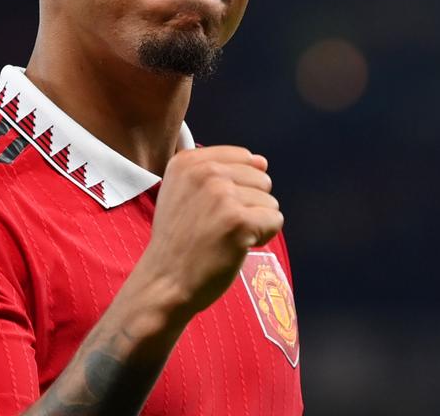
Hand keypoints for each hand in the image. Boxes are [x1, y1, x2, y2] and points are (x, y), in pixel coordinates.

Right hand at [137, 146, 282, 319]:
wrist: (165, 281)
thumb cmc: (179, 241)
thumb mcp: (182, 192)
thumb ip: (218, 172)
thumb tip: (263, 161)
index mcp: (188, 161)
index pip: (243, 157)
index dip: (239, 187)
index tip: (213, 208)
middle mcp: (205, 172)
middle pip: (260, 179)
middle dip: (249, 205)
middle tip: (218, 227)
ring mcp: (222, 195)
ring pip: (269, 201)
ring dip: (254, 223)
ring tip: (225, 237)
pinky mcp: (239, 221)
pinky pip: (275, 220)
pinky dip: (263, 237)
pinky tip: (236, 246)